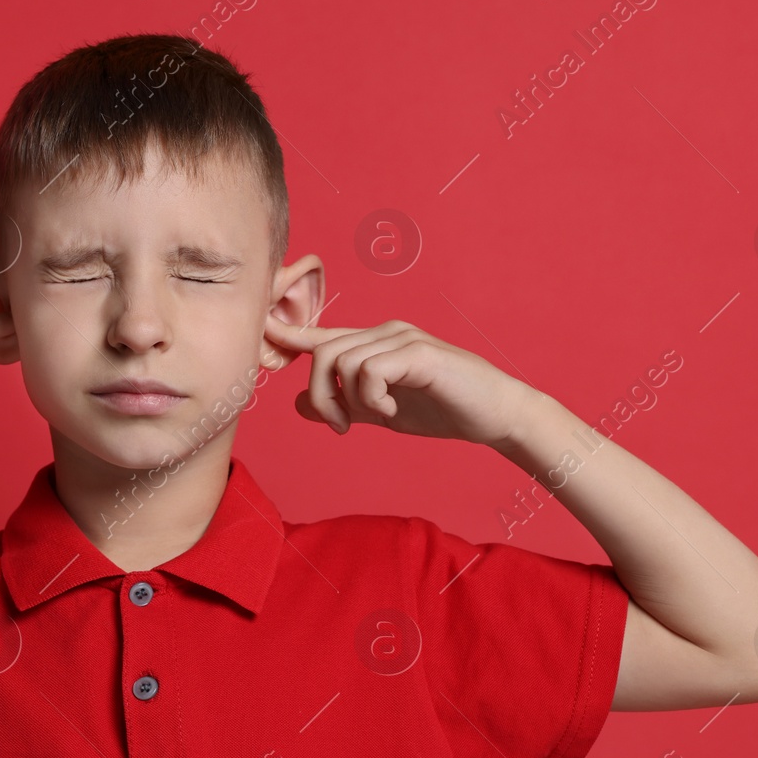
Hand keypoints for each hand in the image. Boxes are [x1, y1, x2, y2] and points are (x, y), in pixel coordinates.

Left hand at [263, 316, 533, 446]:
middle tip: (341, 427)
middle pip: (323, 352)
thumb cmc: (443, 411)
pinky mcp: (417, 352)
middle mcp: (384, 332)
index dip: (290, 333)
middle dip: (321, 396)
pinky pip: (369, 369)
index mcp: (375, 344)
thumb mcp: (382, 412)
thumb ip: (344, 406)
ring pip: (342, 361)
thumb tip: (298, 403)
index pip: (323, 335)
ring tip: (373, 418)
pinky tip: (391, 411)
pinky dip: (372, 397)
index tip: (262, 330)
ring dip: (347, 400)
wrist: (495, 416)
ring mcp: (401, 338)